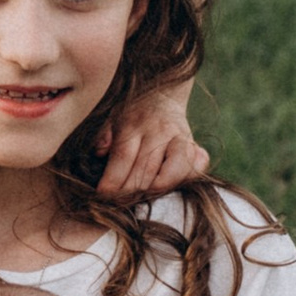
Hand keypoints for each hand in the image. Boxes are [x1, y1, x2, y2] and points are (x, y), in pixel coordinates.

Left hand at [98, 82, 209, 202]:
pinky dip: (185, 179)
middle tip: (117, 203)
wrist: (163, 92)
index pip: (123, 157)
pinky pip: (195, 167)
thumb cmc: (131, 112)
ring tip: (139, 198)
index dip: (112, 180)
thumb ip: (103, 135)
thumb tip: (100, 153)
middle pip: (144, 171)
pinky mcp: (195, 146)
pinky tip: (168, 185)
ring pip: (168, 174)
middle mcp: (159, 131)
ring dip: (152, 191)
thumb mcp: (111, 117)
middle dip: (129, 192)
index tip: (103, 195)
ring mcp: (180, 138)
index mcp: (134, 124)